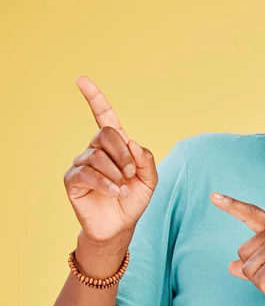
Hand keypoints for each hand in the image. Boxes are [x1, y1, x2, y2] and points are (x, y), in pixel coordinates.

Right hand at [63, 76, 157, 242]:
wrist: (120, 226)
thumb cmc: (133, 200)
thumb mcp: (149, 181)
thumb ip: (146, 161)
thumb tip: (132, 143)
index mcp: (115, 146)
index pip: (103, 116)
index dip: (94, 98)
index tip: (82, 80)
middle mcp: (96, 150)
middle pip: (106, 134)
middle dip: (124, 154)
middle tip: (131, 174)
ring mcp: (82, 164)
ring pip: (98, 155)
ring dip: (116, 173)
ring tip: (122, 189)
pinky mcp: (73, 180)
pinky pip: (88, 173)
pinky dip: (105, 183)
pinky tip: (114, 192)